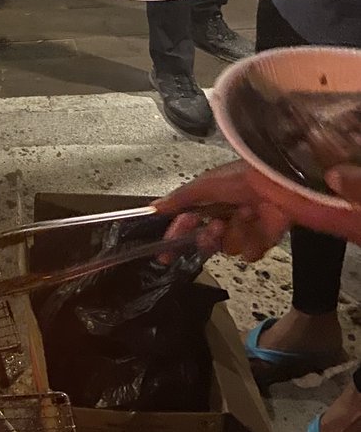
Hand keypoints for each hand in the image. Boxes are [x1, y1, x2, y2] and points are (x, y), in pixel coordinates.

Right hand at [155, 162, 289, 260]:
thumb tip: (154, 207)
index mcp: (209, 202)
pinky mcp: (262, 241)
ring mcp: (244, 230)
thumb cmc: (241, 177)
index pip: (186, 225)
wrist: (276, 184)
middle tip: (217, 226)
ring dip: (235, 232)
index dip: (177, 237)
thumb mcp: (204, 185)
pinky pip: (249, 254)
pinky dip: (253, 240)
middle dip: (209, 236)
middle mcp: (225, 216)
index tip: (167, 252)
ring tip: (246, 214)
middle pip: (205, 240)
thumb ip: (179, 199)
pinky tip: (259, 222)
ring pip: (228, 248)